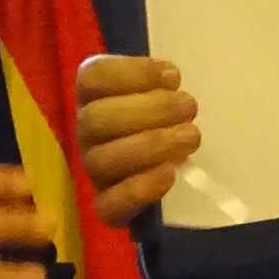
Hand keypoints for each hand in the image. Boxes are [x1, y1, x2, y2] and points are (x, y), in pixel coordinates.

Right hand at [74, 54, 199, 227]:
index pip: (93, 76)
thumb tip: (170, 78)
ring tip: (190, 137)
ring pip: (100, 160)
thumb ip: (165, 82)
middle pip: (95, 118)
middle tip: (189, 107)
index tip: (173, 77)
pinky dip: (138, 191)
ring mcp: (95, 169)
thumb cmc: (172, 120)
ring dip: (150, 146)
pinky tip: (170, 174)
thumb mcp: (170, 93)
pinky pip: (108, 205)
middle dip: (150, 110)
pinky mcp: (107, 205)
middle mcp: (88, 131)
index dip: (131, 73)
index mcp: (97, 95)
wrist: (183, 172)